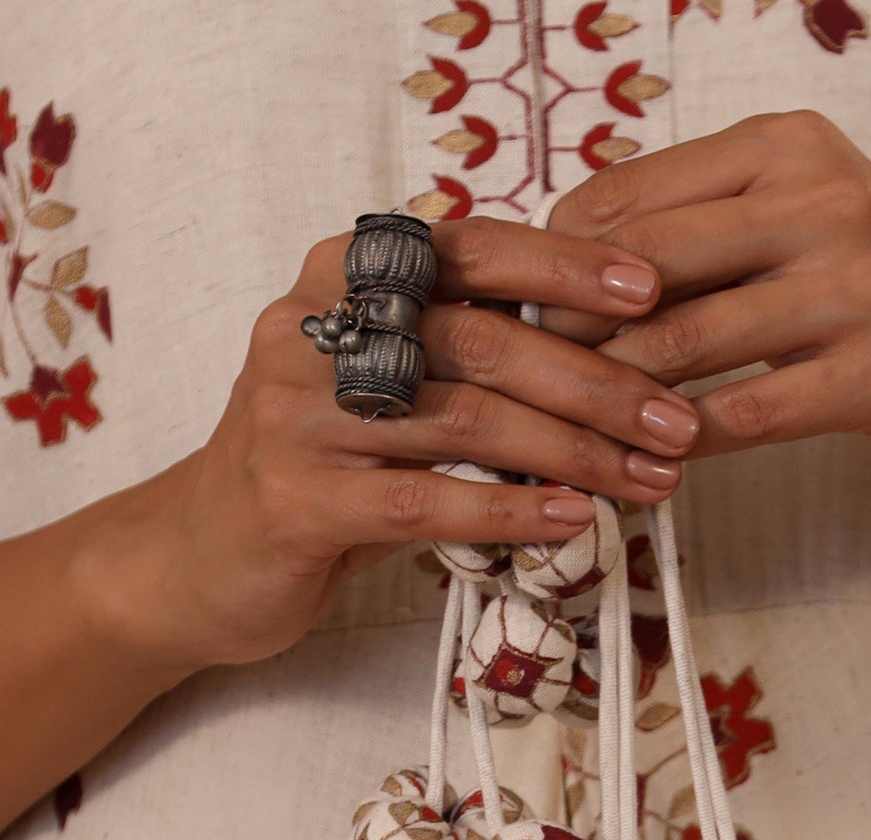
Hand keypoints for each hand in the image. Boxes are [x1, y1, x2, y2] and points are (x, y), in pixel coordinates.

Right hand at [101, 218, 702, 670]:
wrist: (194, 559)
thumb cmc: (317, 470)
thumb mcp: (383, 392)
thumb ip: (462, 359)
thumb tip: (608, 355)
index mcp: (338, 278)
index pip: (468, 249)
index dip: (563, 266)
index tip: (650, 290)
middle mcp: (310, 330)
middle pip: (481, 342)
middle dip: (595, 382)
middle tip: (675, 420)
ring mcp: (296, 415)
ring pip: (463, 422)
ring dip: (572, 452)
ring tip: (648, 479)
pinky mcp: (296, 499)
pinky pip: (426, 502)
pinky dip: (508, 511)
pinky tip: (569, 519)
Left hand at [544, 111, 870, 490]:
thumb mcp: (809, 223)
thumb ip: (710, 230)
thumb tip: (571, 267)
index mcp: (788, 149)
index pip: (627, 198)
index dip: (557, 267)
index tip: (524, 322)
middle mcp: (821, 198)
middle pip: (640, 264)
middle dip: (569, 335)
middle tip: (525, 390)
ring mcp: (859, 284)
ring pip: (684, 343)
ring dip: (613, 401)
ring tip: (570, 440)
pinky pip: (748, 415)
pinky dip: (684, 448)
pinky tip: (649, 470)